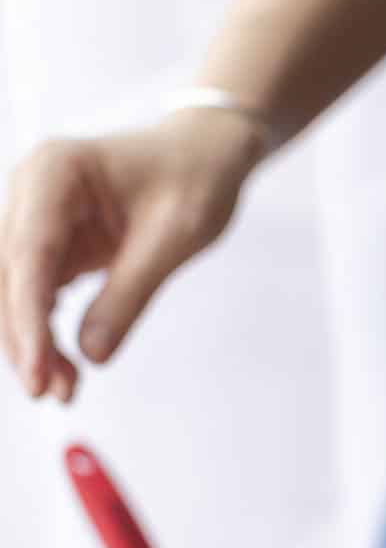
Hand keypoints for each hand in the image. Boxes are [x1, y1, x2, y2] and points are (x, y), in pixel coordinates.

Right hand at [0, 109, 261, 400]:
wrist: (205, 155)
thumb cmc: (195, 178)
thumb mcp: (176, 236)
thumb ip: (131, 292)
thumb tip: (91, 353)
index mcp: (56, 172)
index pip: (29, 256)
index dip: (27, 320)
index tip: (38, 372)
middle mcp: (32, 191)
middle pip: (6, 276)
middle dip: (23, 338)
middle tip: (52, 392)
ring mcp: (35, 217)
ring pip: (13, 290)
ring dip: (30, 341)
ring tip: (64, 388)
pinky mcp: (49, 243)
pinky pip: (34, 294)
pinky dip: (44, 331)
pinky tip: (63, 366)